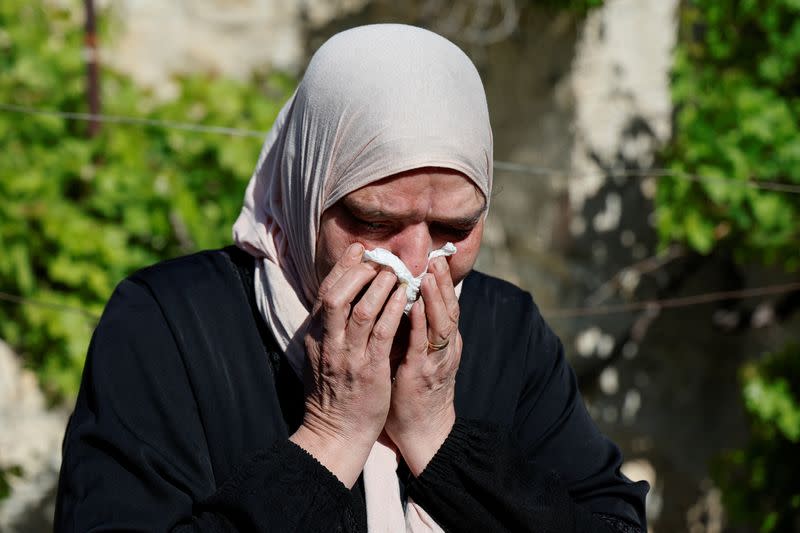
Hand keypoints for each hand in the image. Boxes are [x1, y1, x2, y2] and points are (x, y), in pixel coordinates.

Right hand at [290, 243, 407, 486]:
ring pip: (360, 311)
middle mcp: (328, 343)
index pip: (325, 292)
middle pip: (336, 295)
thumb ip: (328, 328)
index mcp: (315, 337)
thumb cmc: (333, 393)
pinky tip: (406, 300)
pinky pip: (382, 334)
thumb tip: (339, 297)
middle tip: (380, 260)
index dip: (343, 268)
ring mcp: (348, 357)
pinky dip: (394, 312)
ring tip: (397, 274)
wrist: (334, 434)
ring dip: (380, 288)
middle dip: (358, 272)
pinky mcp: (369, 371)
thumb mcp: (320, 355)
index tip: (361, 250)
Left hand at [384, 256, 460, 475]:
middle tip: (435, 257)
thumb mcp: (413, 353)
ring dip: (434, 297)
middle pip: (448, 308)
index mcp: (442, 341)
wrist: (422, 432)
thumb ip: (409, 329)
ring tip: (428, 274)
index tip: (434, 258)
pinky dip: (420, 324)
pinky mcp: (422, 374)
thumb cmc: (412, 390)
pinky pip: (423, 345)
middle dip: (442, 282)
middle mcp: (444, 347)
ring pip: (441, 322)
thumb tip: (395, 300)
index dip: (441, 282)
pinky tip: (412, 307)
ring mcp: (436, 360)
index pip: (444, 305)